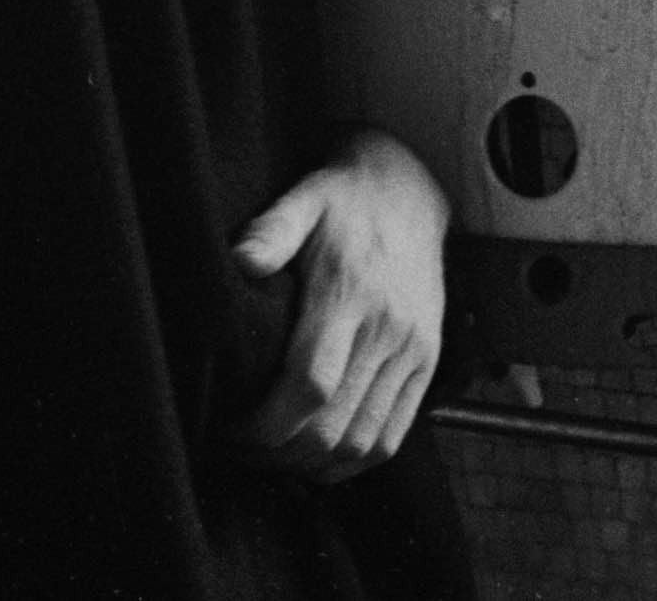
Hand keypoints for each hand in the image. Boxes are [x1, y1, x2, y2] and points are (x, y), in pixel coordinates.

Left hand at [228, 127, 450, 480]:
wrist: (410, 192)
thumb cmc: (345, 202)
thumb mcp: (305, 200)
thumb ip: (273, 229)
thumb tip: (241, 261)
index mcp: (351, 294)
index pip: (310, 385)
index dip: (265, 425)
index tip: (230, 430)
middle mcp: (389, 329)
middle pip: (333, 426)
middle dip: (278, 455)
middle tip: (239, 451)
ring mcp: (412, 350)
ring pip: (362, 441)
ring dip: (312, 465)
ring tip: (272, 459)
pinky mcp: (426, 363)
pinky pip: (393, 435)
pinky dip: (353, 462)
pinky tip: (318, 460)